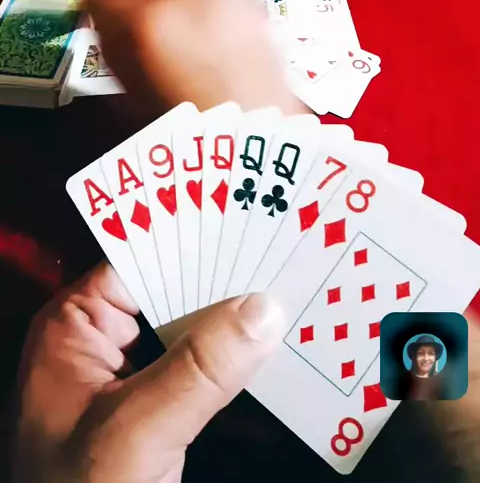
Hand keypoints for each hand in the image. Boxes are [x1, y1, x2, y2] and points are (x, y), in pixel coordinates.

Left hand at [14, 262, 282, 482]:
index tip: (252, 219)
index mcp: (74, 326)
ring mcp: (126, 376)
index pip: (141, 260)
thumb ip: (199, 370)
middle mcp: (99, 340)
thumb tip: (265, 308)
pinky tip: (276, 348)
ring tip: (294, 290)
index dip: (195, 240)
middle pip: (170, 293)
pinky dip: (232, 362)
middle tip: (286, 253)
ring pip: (190, 331)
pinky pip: (197, 369)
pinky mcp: (151, 408)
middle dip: (225, 280)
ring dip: (235, 321)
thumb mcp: (137, 430)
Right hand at [85, 0, 305, 114]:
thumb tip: (105, 26)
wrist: (256, 136)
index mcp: (151, 26)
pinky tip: (192, 1)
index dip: (93, 5)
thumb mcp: (136, 97)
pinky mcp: (248, 3)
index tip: (92, 14)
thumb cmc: (192, 129)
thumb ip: (116, 53)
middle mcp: (187, 0)